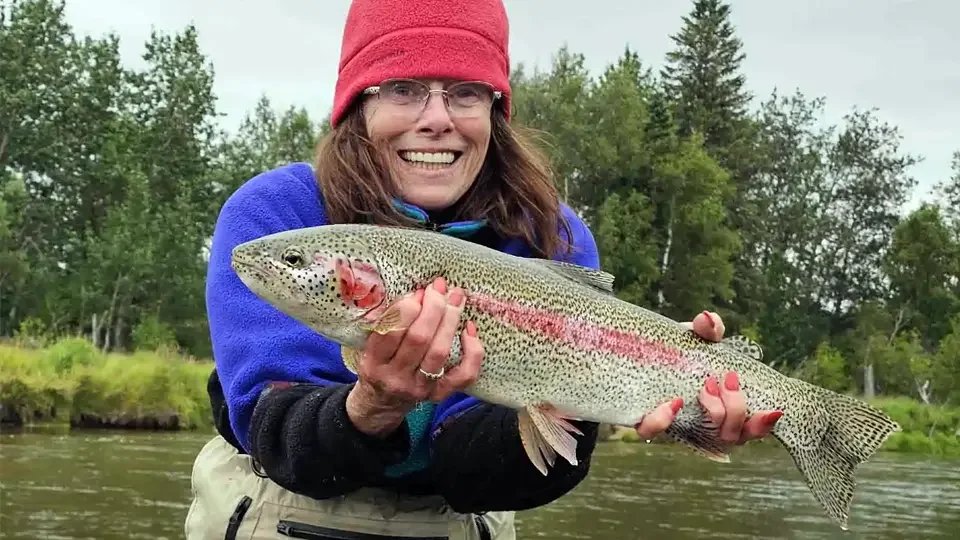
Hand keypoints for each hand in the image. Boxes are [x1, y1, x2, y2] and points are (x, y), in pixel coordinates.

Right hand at [345, 277, 483, 436]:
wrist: (381, 403)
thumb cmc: (378, 364)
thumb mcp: (370, 345)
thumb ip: (387, 322)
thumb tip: (419, 293)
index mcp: (374, 362)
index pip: (390, 332)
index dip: (407, 308)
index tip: (419, 291)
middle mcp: (396, 377)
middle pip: (419, 339)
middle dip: (433, 308)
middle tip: (440, 287)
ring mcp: (420, 388)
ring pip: (440, 352)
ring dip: (450, 320)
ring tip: (456, 298)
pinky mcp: (440, 395)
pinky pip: (463, 375)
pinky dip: (471, 351)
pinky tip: (470, 330)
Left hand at [634, 310, 781, 442]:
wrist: (636, 354)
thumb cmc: (679, 354)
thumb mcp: (696, 340)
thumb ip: (707, 330)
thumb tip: (708, 320)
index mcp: (726, 409)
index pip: (753, 428)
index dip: (764, 425)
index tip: (771, 409)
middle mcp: (707, 426)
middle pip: (732, 436)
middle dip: (735, 410)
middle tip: (723, 381)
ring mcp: (678, 428)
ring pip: (706, 440)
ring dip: (714, 414)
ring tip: (706, 387)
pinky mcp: (648, 424)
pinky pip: (654, 433)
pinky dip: (664, 420)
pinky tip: (671, 404)